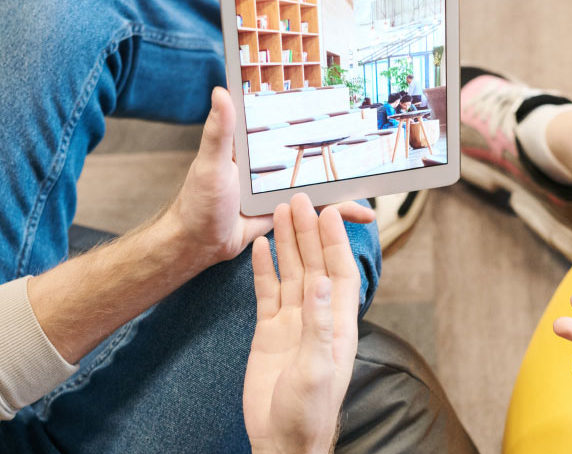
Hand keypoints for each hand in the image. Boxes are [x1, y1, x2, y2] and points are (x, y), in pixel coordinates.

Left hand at [166, 87, 374, 267]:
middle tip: (371, 142)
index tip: (338, 100)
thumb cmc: (197, 202)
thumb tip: (221, 90)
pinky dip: (338, 213)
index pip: (286, 124)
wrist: (199, 245)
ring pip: (321, 185)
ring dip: (347, 186)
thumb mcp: (211, 163)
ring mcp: (282, 190)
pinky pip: (318, 212)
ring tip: (374, 183)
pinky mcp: (289, 214)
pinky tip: (361, 214)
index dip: (310, 112)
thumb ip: (220, 131)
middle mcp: (272, 166)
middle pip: (312, 154)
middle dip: (341, 152)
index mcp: (256, 147)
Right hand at [242, 193, 360, 453]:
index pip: (338, 273)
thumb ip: (317, 325)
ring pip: (291, 274)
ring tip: (280, 211)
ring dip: (288, 244)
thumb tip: (319, 282)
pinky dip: (264, 270)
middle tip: (298, 198)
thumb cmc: (307, 413)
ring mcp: (292, 325)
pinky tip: (261, 247)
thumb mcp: (315, 369)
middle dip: (309, 233)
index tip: (326, 211)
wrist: (281, 442)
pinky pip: (267, 293)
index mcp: (338, 326)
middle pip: (315, 266)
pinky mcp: (269, 333)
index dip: (334, 242)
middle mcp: (317, 320)